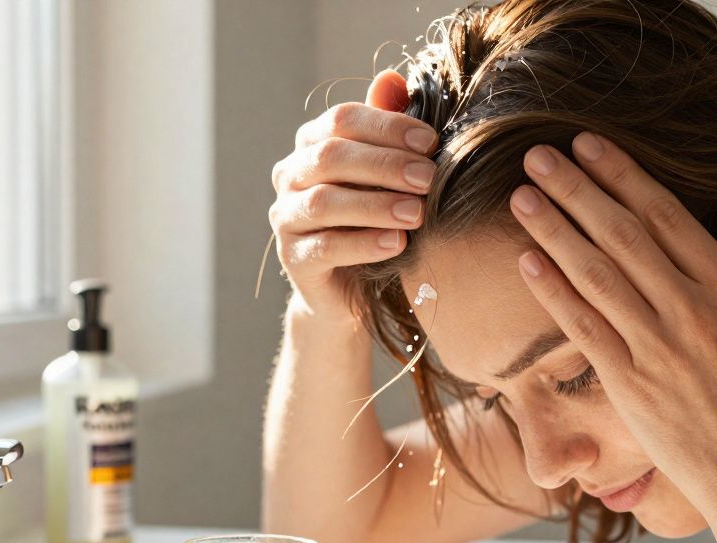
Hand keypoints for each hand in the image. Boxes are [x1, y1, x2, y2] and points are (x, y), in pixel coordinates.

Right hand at [268, 71, 438, 322]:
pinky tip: (397, 243)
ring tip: (417, 213)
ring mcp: (286, 217)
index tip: (430, 141)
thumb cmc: (374, 219)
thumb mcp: (386, 174)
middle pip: (331, 156)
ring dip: (375, 204)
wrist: (352, 288)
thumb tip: (392, 79)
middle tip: (429, 178)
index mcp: (312, 144)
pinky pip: (325, 246)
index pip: (342, 119)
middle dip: (385, 164)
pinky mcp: (293, 259)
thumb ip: (387, 129)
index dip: (386, 126)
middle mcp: (291, 175)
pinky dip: (363, 243)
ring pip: (324, 202)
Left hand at [510, 133, 716, 515]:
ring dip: (554, 230)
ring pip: (596, 274)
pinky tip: (526, 260)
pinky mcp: (629, 383)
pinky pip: (583, 326)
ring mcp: (658, 346)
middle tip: (536, 155)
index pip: (665, 215)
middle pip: (622, 234)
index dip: (621, 175)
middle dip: (576, 189)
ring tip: (521, 197)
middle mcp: (693, 309)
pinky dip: (553, 291)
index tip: (586, 144)